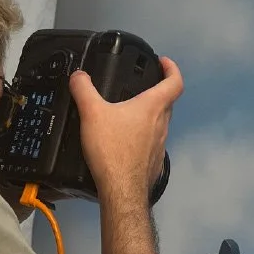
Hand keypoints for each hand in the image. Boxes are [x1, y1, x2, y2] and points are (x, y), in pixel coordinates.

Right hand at [69, 57, 183, 205]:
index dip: (172, 69)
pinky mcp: (154, 163)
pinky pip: (152, 145)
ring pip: (160, 125)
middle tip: (141, 88)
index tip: (163, 63)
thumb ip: (83, 90)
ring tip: (129, 116)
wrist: (121, 190)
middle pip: (168, 103)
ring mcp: (160, 146)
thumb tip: (78, 76)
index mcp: (152, 107)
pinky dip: (143, 139)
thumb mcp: (91, 114)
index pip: (175, 82)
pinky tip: (127, 144)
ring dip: (150, 117)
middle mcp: (162, 124)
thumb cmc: (111, 148)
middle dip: (157, 92)